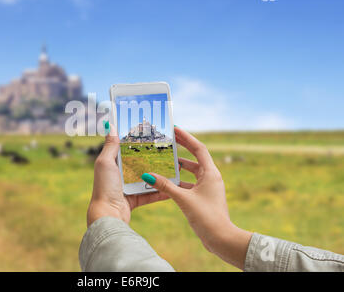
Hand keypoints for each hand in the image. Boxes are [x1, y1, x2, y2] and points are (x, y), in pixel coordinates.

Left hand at [87, 122, 169, 226]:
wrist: (108, 216)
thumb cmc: (104, 187)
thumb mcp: (105, 162)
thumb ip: (110, 145)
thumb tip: (111, 125)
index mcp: (112, 163)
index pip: (127, 148)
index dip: (138, 140)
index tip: (152, 131)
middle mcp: (120, 174)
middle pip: (140, 162)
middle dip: (153, 155)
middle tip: (168, 147)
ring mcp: (128, 187)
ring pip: (148, 177)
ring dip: (160, 173)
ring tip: (175, 165)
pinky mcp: (136, 200)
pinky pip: (151, 193)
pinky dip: (161, 191)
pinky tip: (173, 186)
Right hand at [143, 126, 251, 269]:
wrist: (221, 239)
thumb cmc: (206, 217)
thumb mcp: (183, 199)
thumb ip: (165, 186)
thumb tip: (147, 175)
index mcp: (210, 173)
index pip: (198, 148)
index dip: (186, 137)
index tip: (175, 129)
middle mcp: (211, 177)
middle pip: (195, 158)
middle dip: (182, 149)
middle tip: (168, 141)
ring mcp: (208, 188)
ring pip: (192, 172)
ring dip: (179, 167)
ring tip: (164, 161)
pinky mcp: (204, 198)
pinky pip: (190, 184)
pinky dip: (179, 182)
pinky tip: (167, 183)